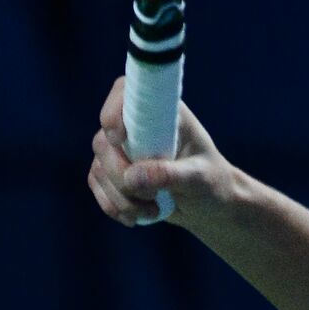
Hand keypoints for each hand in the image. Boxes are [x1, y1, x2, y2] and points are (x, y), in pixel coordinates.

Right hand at [88, 77, 235, 229]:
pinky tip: (137, 217)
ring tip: (153, 211)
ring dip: (121, 197)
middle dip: (121, 175)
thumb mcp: (198, 178)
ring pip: (99, 168)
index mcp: (164, 112)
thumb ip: (170, 175)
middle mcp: (138, 125)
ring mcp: (122, 148)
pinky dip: (113, 205)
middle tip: (151, 196)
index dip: (114, 110)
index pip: (126, 92)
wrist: (208, 203)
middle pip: (104, 141)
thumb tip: (131, 177)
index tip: (119, 138)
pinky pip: (97, 185)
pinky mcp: (113, 170)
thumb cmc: (211, 181)